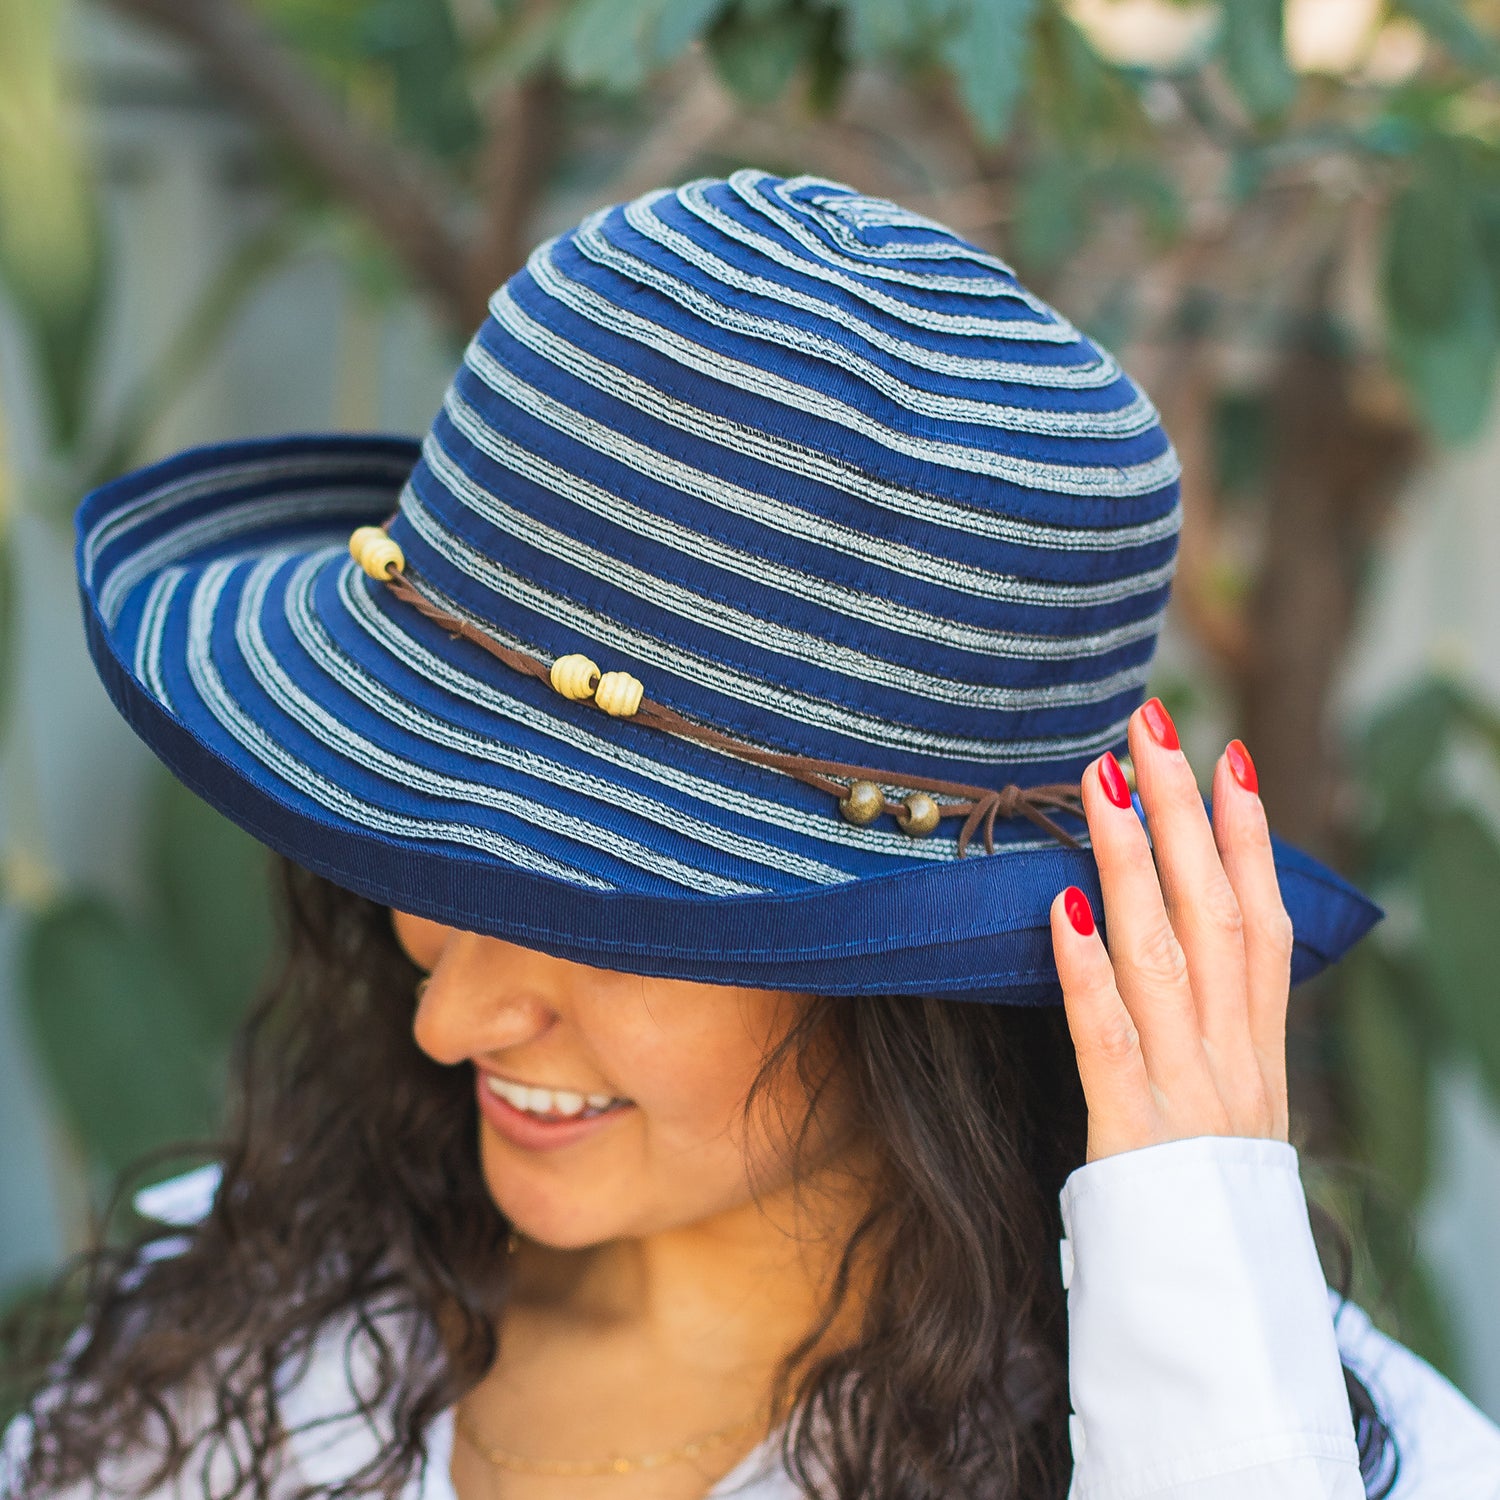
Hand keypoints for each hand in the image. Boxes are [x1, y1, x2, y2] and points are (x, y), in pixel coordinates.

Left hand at [1050, 699, 1292, 1163]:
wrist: (1218, 1310)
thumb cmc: (1208, 1193)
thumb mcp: (1234, 1098)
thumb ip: (1213, 1019)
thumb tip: (1171, 931)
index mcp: (1259, 1043)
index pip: (1263, 917)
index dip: (1250, 835)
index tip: (1229, 757)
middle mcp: (1234, 1054)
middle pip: (1215, 911)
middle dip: (1185, 812)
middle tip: (1153, 725)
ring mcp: (1188, 1089)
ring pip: (1166, 954)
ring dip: (1135, 861)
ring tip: (1103, 780)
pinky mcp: (1133, 1131)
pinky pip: (1108, 1039)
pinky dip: (1086, 972)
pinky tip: (1060, 907)